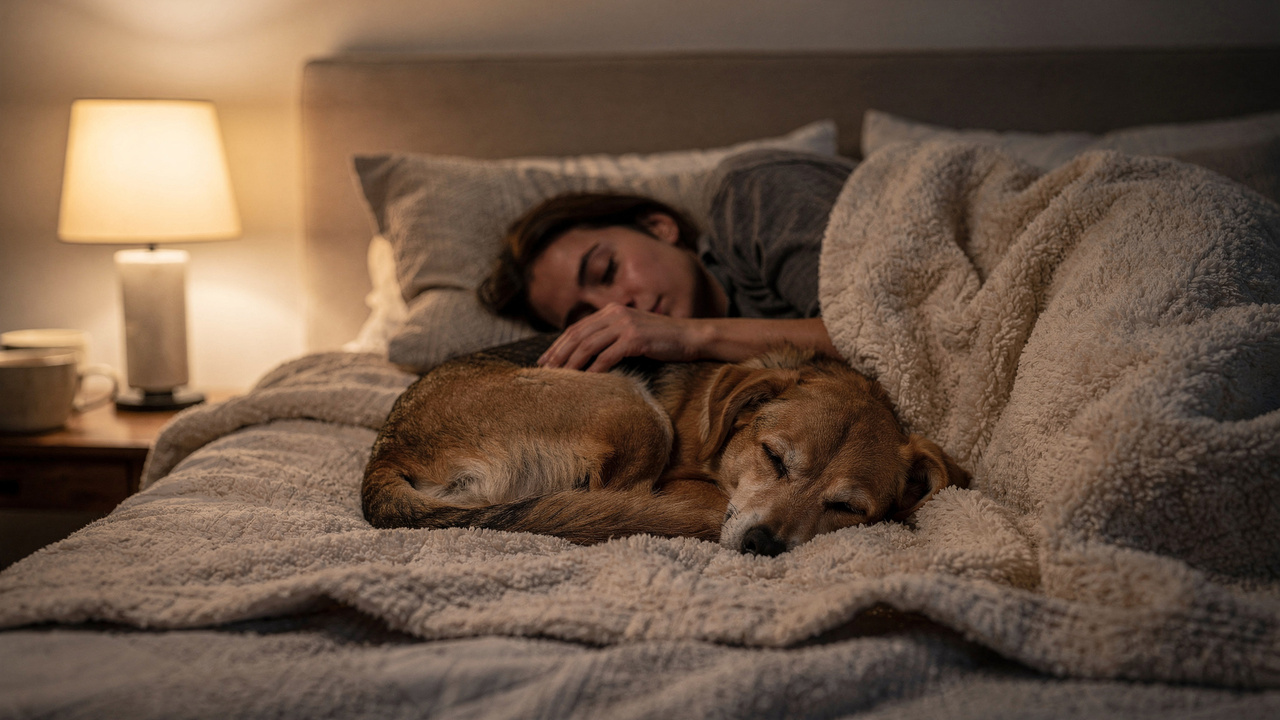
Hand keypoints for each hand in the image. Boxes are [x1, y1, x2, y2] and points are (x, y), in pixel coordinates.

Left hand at [538, 303, 704, 371]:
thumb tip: (587, 354)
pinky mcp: (636, 339)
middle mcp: (615, 314)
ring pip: (589, 345)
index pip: (577, 328)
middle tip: (545, 371)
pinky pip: (608, 355)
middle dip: (558, 353)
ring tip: (561, 377)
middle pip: (578, 335)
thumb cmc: (661, 339)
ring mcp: (625, 325)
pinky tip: (587, 380)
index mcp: (611, 311)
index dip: (558, 344)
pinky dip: (595, 368)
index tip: (544, 360)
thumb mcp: (632, 332)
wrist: (690, 336)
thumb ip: (611, 336)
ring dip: (572, 362)